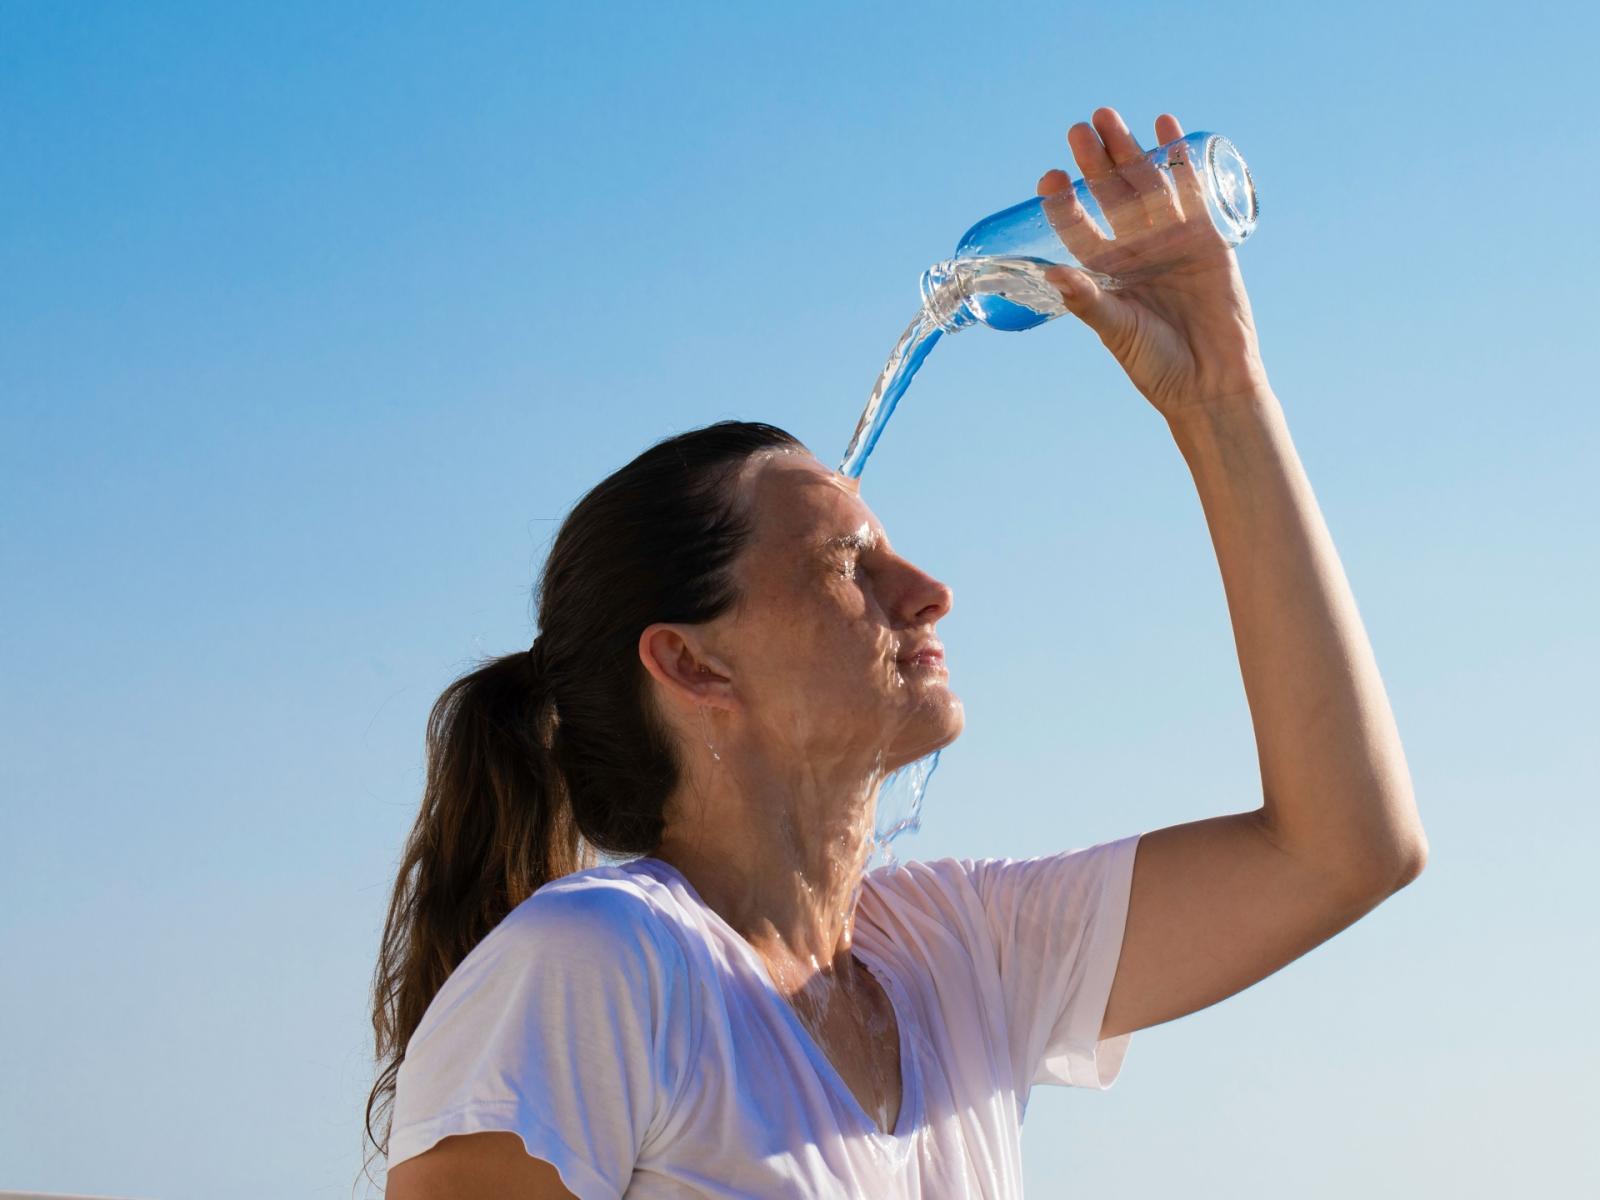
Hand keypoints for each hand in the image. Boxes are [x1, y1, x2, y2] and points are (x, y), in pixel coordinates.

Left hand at [1037, 108, 1270, 422]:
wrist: (1210, 380)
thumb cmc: (1155, 363)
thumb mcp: (1115, 329)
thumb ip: (1087, 300)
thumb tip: (1051, 274)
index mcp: (1105, 272)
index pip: (1078, 228)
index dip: (1063, 203)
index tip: (1049, 179)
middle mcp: (1134, 250)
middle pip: (1111, 195)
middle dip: (1095, 162)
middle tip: (1079, 129)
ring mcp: (1169, 239)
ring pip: (1145, 185)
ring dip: (1130, 150)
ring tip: (1108, 117)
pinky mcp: (1206, 236)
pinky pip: (1190, 189)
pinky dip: (1179, 158)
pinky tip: (1165, 125)